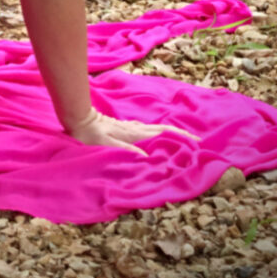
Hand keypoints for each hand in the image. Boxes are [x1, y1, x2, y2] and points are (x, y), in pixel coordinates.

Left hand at [66, 108, 199, 155]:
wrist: (80, 120)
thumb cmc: (91, 135)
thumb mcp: (107, 145)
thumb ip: (125, 150)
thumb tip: (146, 157)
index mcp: (135, 133)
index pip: (164, 132)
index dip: (181, 136)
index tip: (196, 141)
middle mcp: (136, 128)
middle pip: (164, 129)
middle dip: (181, 135)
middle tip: (197, 143)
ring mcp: (131, 127)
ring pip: (157, 130)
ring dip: (171, 135)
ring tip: (183, 143)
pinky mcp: (126, 128)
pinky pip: (148, 132)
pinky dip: (158, 135)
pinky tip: (158, 140)